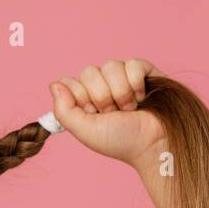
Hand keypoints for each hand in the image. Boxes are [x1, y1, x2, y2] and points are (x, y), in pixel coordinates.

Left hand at [48, 59, 167, 164]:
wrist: (154, 143)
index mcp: (85, 98)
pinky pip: (132, 64)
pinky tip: (142, 97)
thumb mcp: (85, 130)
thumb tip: (54, 84)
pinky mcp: (143, 71)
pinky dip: (136, 84)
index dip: (81, 97)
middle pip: (89, 71)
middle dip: (102, 97)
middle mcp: (102, 85)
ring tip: (130, 108)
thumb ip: (64, 110)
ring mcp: (122, 77)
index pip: (70, 81)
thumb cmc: (121, 141)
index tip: (93, 114)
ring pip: (110, 66)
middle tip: (114, 114)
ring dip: (121, 92)